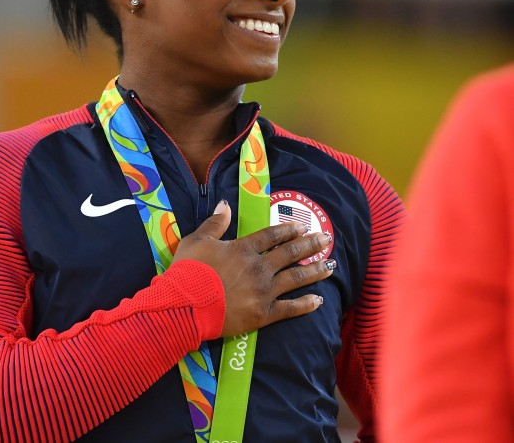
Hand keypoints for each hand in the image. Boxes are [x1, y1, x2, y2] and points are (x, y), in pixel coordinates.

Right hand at [172, 199, 334, 337]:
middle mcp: (259, 267)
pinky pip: (290, 308)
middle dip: (310, 245)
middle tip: (326, 239)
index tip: (303, 227)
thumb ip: (214, 223)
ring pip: (296, 278)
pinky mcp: (264, 314)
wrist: (185, 305)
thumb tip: (225, 204)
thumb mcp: (196, 240)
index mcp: (243, 249)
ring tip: (331, 265)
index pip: (271, 236)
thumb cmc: (188, 271)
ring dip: (315, 270)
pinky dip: (306, 304)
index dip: (288, 230)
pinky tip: (319, 300)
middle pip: (290, 253)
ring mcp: (264, 291)